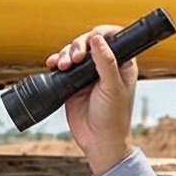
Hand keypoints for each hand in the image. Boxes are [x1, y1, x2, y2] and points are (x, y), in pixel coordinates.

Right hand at [44, 27, 137, 175]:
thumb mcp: (112, 88)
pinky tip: (53, 65)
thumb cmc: (114, 118)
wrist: (99, 141)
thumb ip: (106, 62)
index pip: (113, 38)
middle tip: (75, 58)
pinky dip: (56, 62)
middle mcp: (104, 67)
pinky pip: (62, 67)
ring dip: (65, 54)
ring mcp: (87, 75)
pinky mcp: (73, 84)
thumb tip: (98, 38)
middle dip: (78, 45)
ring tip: (63, 65)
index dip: (101, 33)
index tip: (91, 38)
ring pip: (73, 53)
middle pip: (89, 42)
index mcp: (121, 64)